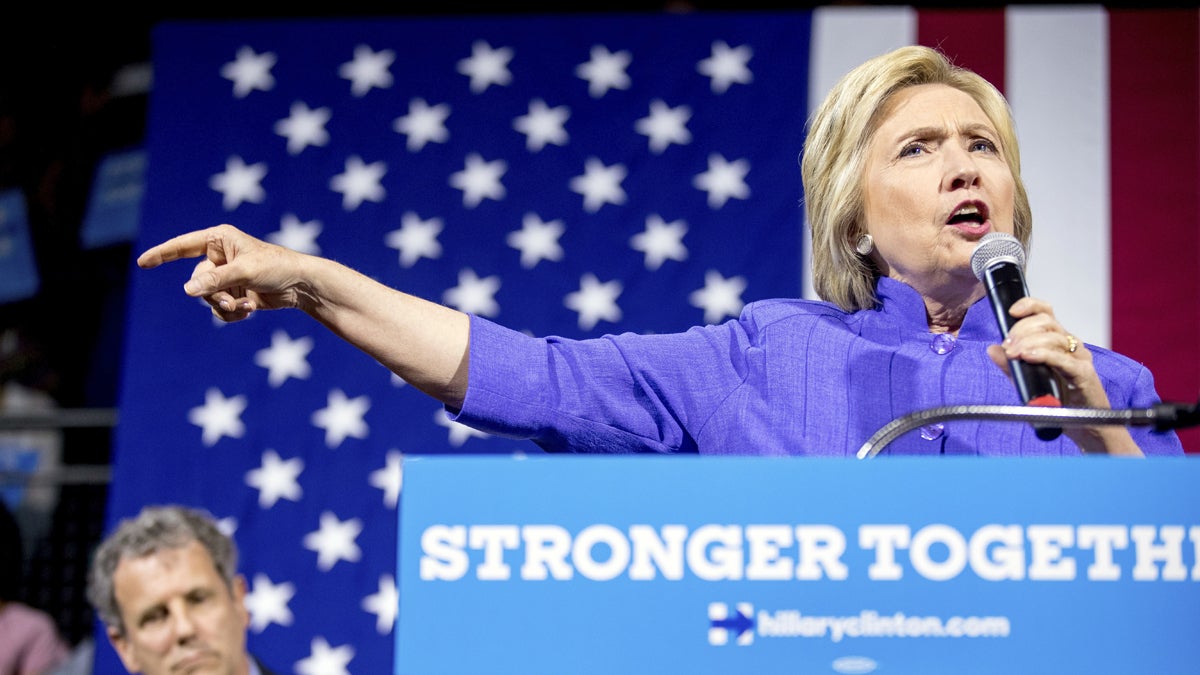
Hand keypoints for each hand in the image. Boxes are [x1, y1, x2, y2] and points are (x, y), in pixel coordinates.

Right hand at [138, 224, 310, 321]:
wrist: (302, 285)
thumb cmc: (277, 268)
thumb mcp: (245, 271)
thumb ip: (215, 280)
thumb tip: (188, 290)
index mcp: (219, 240)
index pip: (184, 246)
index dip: (162, 254)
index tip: (142, 262)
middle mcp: (220, 257)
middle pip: (197, 281)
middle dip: (213, 294)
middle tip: (231, 299)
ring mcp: (227, 276)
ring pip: (208, 298)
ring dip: (225, 305)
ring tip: (246, 305)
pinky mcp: (235, 293)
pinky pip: (220, 308)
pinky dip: (232, 312)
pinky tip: (249, 310)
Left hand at [986, 296, 1141, 454]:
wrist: (1085, 426)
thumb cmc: (1059, 401)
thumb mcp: (1028, 380)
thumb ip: (1010, 365)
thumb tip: (992, 349)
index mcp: (1058, 341)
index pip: (1045, 312)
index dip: (1029, 305)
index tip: (1011, 311)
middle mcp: (1070, 345)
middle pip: (1046, 322)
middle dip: (1022, 329)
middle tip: (1008, 345)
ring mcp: (1079, 358)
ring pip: (1054, 337)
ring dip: (1028, 342)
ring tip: (1013, 353)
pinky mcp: (1084, 374)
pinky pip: (1063, 359)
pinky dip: (1044, 354)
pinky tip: (1028, 356)